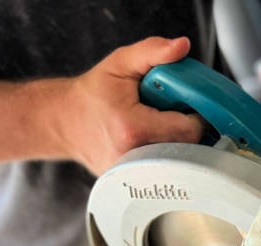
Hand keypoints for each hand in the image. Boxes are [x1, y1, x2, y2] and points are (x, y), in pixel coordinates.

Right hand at [58, 37, 204, 175]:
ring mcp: (133, 176)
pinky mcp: (133, 184)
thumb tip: (181, 46)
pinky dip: (165, 156)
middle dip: (185, 128)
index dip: (196, 115)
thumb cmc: (94, 94)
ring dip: (177, 143)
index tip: (187, 105)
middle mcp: (134, 158)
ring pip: (177, 162)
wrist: (65, 122)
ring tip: (158, 127)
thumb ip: (153, 52)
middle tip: (170, 114)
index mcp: (133, 129)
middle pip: (187, 148)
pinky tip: (150, 141)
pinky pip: (164, 171)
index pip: (189, 129)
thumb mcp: (120, 63)